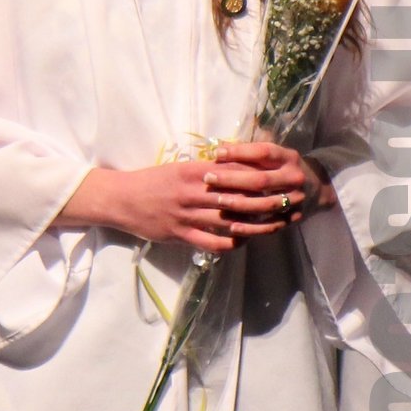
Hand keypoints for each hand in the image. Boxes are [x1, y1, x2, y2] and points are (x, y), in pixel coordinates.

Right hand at [57, 144, 334, 253]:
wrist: (121, 198)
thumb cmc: (151, 181)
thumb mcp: (178, 168)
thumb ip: (205, 170)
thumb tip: (233, 167)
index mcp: (194, 172)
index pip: (234, 174)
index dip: (260, 179)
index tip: (281, 179)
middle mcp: (193, 193)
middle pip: (238, 199)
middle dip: (266, 202)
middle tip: (289, 203)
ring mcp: (188, 216)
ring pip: (229, 222)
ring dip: (256, 225)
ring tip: (276, 225)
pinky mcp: (181, 235)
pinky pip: (212, 242)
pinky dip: (231, 243)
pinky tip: (244, 242)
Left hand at [200, 140, 336, 236]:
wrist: (318, 188)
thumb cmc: (286, 168)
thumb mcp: (276, 155)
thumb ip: (251, 152)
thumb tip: (219, 148)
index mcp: (289, 157)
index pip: (264, 152)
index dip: (240, 152)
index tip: (217, 154)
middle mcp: (294, 178)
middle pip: (262, 180)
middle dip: (232, 179)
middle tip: (209, 178)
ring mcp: (295, 200)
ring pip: (265, 204)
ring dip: (239, 204)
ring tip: (217, 200)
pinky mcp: (292, 219)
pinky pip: (270, 226)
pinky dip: (251, 228)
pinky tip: (232, 226)